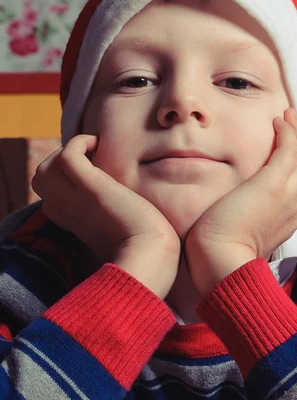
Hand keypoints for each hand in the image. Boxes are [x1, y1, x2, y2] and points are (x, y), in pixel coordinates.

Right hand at [32, 134, 180, 298]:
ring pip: (44, 168)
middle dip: (59, 162)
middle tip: (92, 160)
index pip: (49, 197)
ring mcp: (78, 198)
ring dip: (67, 151)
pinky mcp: (93, 188)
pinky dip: (78, 143)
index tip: (94, 174)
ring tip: (95, 152)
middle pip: (40, 179)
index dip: (66, 180)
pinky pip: (67, 156)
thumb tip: (127, 219)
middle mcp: (70, 210)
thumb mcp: (122, 235)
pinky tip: (98, 145)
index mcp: (75, 223)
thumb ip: (115, 226)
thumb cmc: (147, 252)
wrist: (153, 256)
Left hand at [184, 108, 296, 296]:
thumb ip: (255, 219)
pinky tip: (276, 122)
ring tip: (285, 116)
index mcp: (293, 221)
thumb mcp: (249, 233)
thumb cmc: (222, 251)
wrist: (218, 263)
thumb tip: (242, 207)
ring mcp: (288, 196)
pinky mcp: (273, 186)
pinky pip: (291, 151)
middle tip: (293, 126)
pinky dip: (288, 132)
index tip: (294, 149)